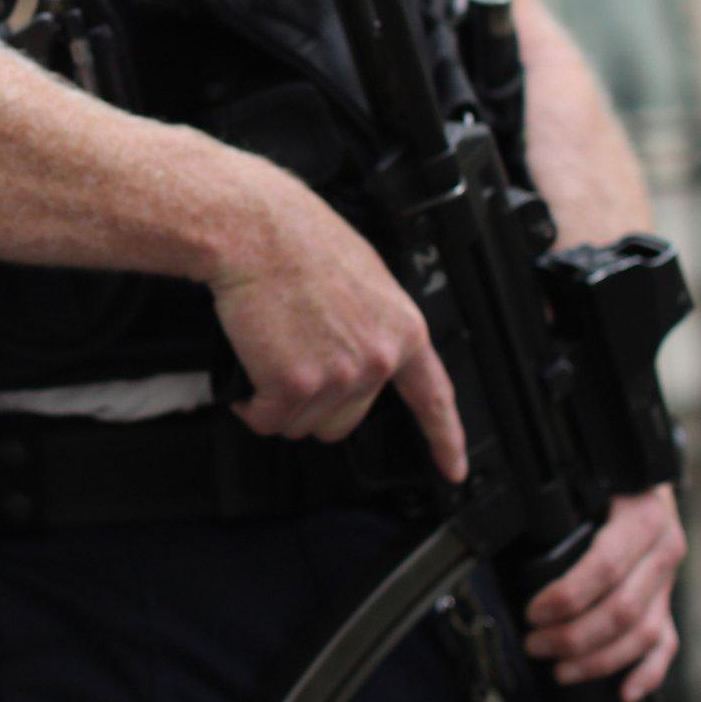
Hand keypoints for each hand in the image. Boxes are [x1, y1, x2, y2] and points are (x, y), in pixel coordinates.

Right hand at [209, 166, 467, 481]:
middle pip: (344, 422)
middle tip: (289, 369)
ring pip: (302, 424)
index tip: (452, 469)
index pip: (433, 397)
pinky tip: (248, 376)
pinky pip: (267, 419)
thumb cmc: (298, 243)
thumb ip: (372, 327)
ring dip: (276, 404)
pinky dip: (251, 406)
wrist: (256, 232)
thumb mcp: (364, 279)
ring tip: (266, 359)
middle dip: (312, 406)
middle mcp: (378, 359)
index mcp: (403, 330)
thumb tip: (355, 355)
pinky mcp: (293, 384)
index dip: (445, 439)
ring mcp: (338, 375)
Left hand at [524, 486, 686, 701]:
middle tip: (534, 644)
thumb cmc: (603, 486)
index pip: (605, 568)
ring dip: (599, 660)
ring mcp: (669, 583)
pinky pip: (665, 645)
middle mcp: (663, 553)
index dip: (567, 597)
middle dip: (574, 636)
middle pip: (622, 610)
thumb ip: (557, 511)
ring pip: (643, 634)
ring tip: (560, 670)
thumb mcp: (583, 486)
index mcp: (641, 521)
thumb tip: (503, 531)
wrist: (646, 481)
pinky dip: (647, 674)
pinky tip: (624, 693)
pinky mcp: (668, 604)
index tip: (534, 612)